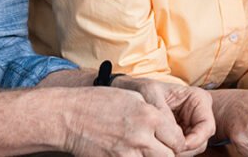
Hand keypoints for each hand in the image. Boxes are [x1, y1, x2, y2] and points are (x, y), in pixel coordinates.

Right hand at [62, 86, 183, 156]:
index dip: (177, 142)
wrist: (69, 117)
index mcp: (148, 116)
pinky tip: (130, 154)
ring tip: (144, 151)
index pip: (178, 139)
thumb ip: (152, 111)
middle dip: (169, 154)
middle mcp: (141, 137)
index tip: (171, 142)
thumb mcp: (131, 97)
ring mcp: (127, 154)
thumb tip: (167, 125)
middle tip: (161, 149)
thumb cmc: (98, 102)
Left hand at [116, 76, 215, 154]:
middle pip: (201, 141)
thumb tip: (171, 135)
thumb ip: (162, 113)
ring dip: (177, 151)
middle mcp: (199, 113)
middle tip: (166, 152)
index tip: (177, 147)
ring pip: (192, 148)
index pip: (207, 126)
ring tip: (159, 149)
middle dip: (184, 149)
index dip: (195, 140)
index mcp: (198, 99)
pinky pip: (181, 149)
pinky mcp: (181, 135)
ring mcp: (190, 125)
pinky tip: (158, 147)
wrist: (130, 91)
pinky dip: (171, 151)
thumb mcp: (150, 94)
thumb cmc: (143, 88)